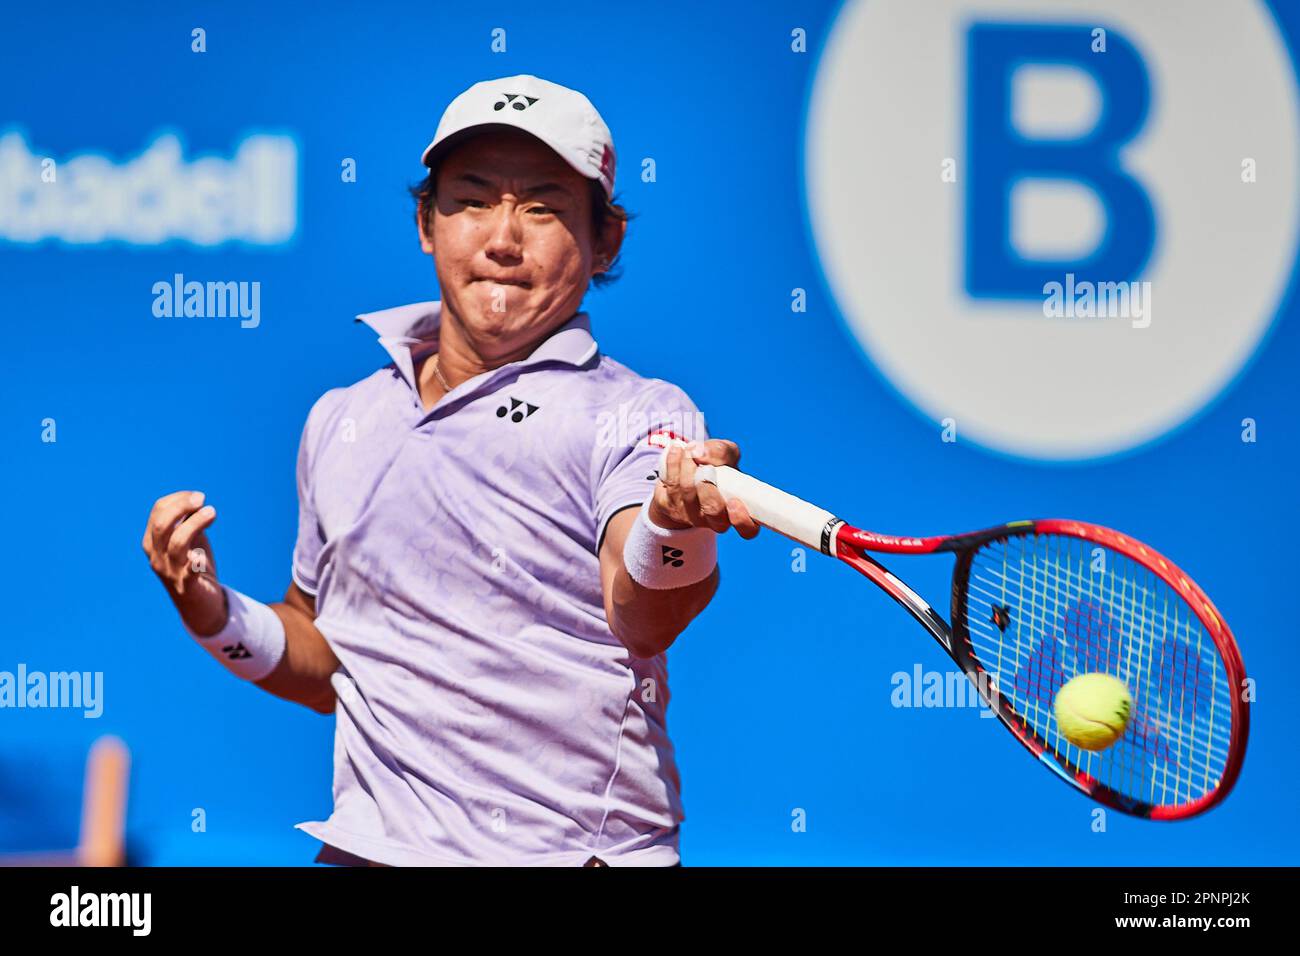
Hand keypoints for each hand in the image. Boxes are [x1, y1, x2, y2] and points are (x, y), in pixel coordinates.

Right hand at [142, 490, 226, 634]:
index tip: (199, 496)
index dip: (179, 499)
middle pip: (162, 525)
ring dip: (194, 524)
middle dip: (181, 507)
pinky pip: (188, 574)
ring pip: (176, 544)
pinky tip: (199, 557)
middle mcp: (156, 556)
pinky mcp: (187, 587)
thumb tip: (198, 502)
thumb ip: (190, 521)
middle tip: (203, 499)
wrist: (199, 604)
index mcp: (153, 541)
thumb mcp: (190, 539)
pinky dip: (193, 564)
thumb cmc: (193, 566)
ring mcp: (170, 572)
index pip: (158, 512)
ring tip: (212, 512)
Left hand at [647, 439, 759, 538]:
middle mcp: (715, 519)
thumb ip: (721, 452)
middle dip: (707, 484)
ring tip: (689, 449)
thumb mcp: (727, 455)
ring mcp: (690, 515)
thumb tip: (699, 453)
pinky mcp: (669, 507)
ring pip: (687, 491)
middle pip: (712, 509)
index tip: (734, 501)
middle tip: (705, 467)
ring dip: (687, 464)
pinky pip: (670, 484)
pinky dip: (672, 462)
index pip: (748, 529)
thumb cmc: (716, 467)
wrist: (686, 472)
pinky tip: (676, 452)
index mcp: (737, 510)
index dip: (741, 519)